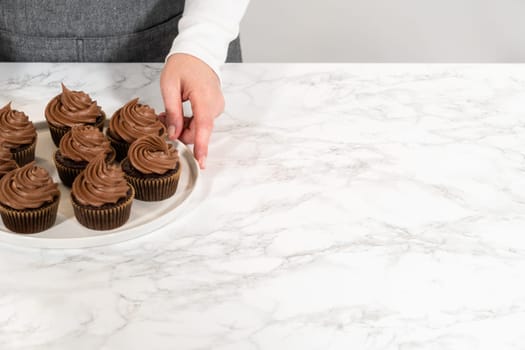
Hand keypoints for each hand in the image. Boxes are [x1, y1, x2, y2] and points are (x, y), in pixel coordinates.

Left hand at [160, 53, 224, 168]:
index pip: (204, 128)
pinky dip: (190, 122)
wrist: (198, 53)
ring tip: (168, 114)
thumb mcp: (169, 86)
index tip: (201, 163)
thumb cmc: (183, 65)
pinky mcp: (215, 108)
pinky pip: (202, 122)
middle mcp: (215, 105)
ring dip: (183, 127)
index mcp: (204, 98)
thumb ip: (172, 111)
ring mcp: (216, 107)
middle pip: (199, 132)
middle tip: (163, 120)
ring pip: (200, 129)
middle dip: (181, 133)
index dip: (201, 147)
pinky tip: (179, 114)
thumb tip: (174, 134)